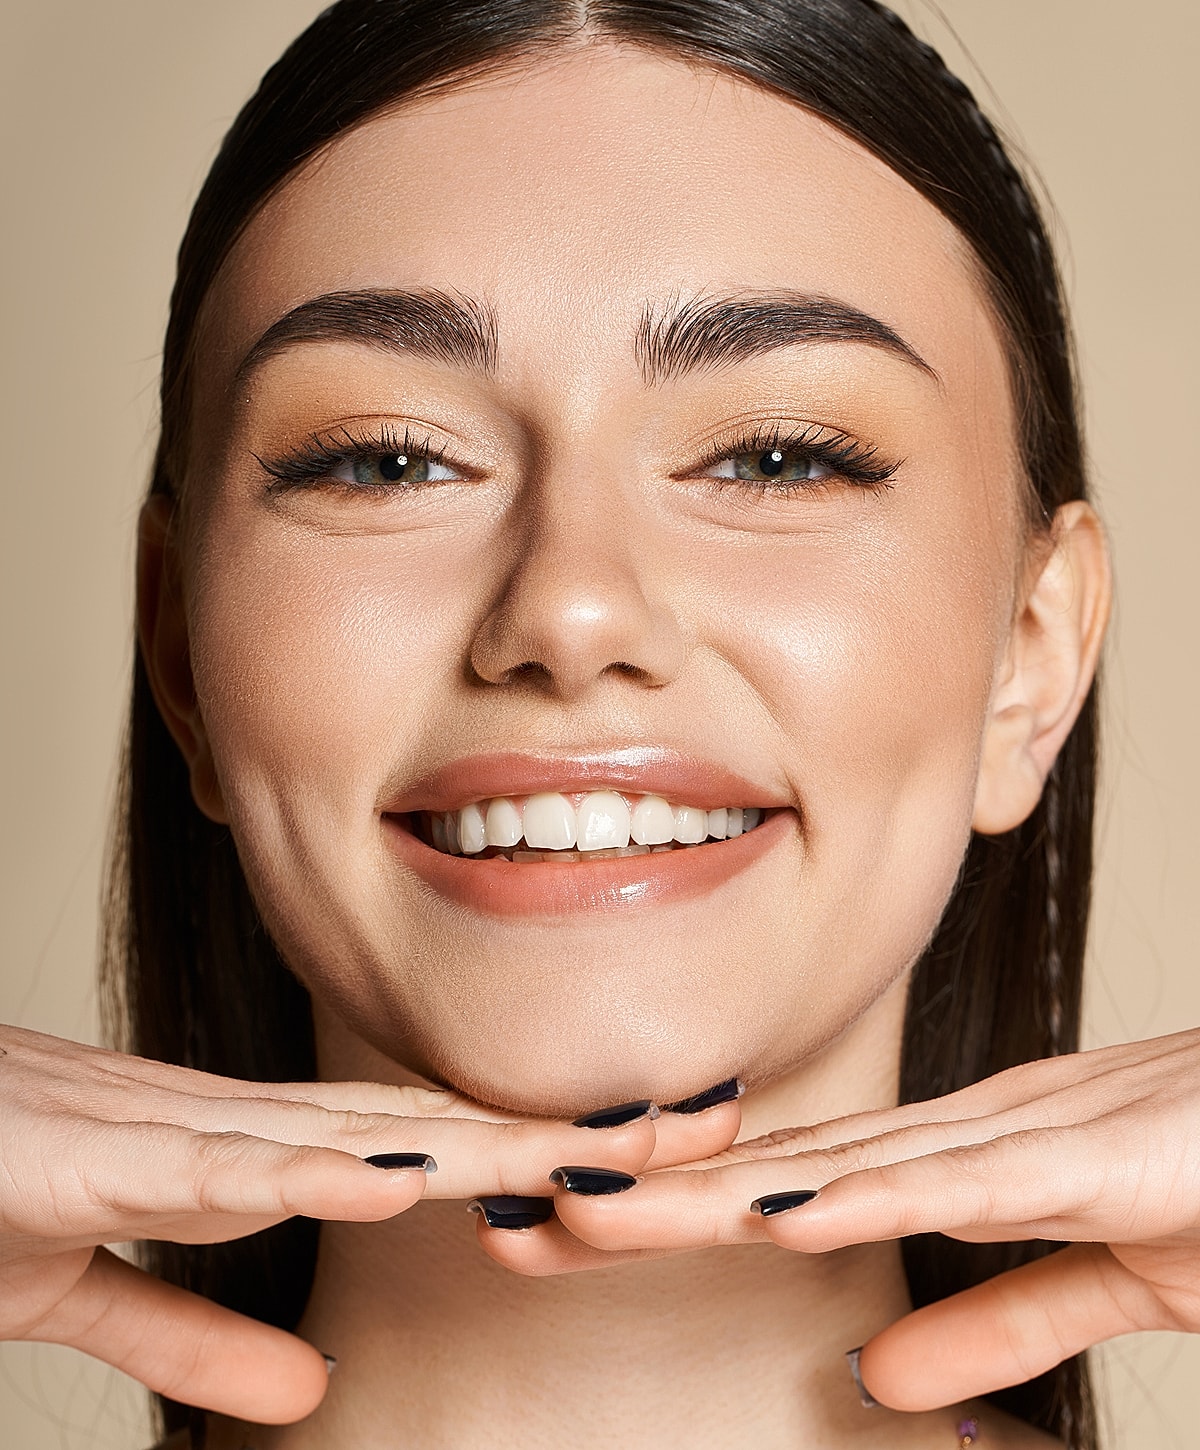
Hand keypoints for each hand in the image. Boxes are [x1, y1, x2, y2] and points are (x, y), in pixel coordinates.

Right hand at [0, 1026, 738, 1422]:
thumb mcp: (98, 1292)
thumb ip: (196, 1329)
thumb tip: (306, 1384)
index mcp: (237, 1153)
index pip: (410, 1145)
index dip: (527, 1150)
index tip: (638, 1154)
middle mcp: (224, 1128)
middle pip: (418, 1127)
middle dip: (557, 1132)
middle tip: (696, 1122)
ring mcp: (159, 1137)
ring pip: (346, 1136)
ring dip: (479, 1143)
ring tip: (600, 1146)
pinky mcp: (82, 1164)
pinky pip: (208, 1170)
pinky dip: (305, 1171)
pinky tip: (396, 1174)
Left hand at [482, 1030, 1199, 1411]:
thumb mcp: (1095, 1277)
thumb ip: (996, 1323)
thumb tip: (879, 1374)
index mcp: (957, 1158)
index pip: (790, 1182)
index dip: (675, 1204)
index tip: (569, 1224)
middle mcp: (962, 1134)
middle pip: (779, 1169)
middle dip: (646, 1196)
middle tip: (517, 1212)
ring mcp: (1022, 1139)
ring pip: (837, 1169)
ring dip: (709, 1193)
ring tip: (589, 1208)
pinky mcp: (1094, 1161)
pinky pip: (963, 1187)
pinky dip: (866, 1199)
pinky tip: (776, 1212)